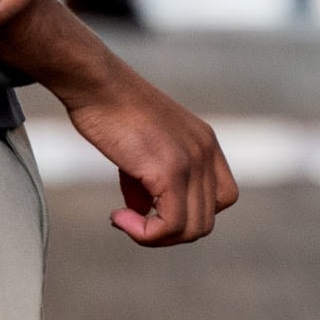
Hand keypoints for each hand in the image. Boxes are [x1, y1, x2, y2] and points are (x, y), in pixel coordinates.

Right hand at [58, 64, 240, 246]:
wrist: (96, 83)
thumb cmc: (109, 110)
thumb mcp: (140, 148)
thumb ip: (149, 182)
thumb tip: (142, 214)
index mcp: (205, 143)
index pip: (223, 198)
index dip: (190, 213)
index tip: (153, 208)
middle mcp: (206, 152)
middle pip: (206, 220)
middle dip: (169, 232)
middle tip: (132, 221)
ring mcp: (192, 161)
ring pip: (192, 229)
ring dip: (155, 237)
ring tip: (123, 219)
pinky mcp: (170, 170)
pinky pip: (170, 225)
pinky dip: (144, 234)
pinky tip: (117, 217)